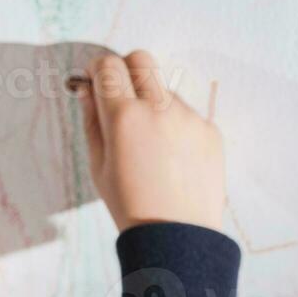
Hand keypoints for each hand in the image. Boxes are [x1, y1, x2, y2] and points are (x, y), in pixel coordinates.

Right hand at [76, 49, 224, 232]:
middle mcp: (159, 109)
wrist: (176, 237)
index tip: (96, 81)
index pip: (108, 66)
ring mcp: (189, 117)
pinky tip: (171, 159)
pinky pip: (187, 114)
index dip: (97, 71)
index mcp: (124, 118)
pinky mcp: (209, 130)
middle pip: (141, 59)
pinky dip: (175, 126)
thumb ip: (91, 121)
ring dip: (152, 103)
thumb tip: (88, 89)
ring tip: (150, 147)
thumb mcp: (98, 166)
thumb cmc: (130, 205)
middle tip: (120, 98)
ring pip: (164, 90)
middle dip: (126, 70)